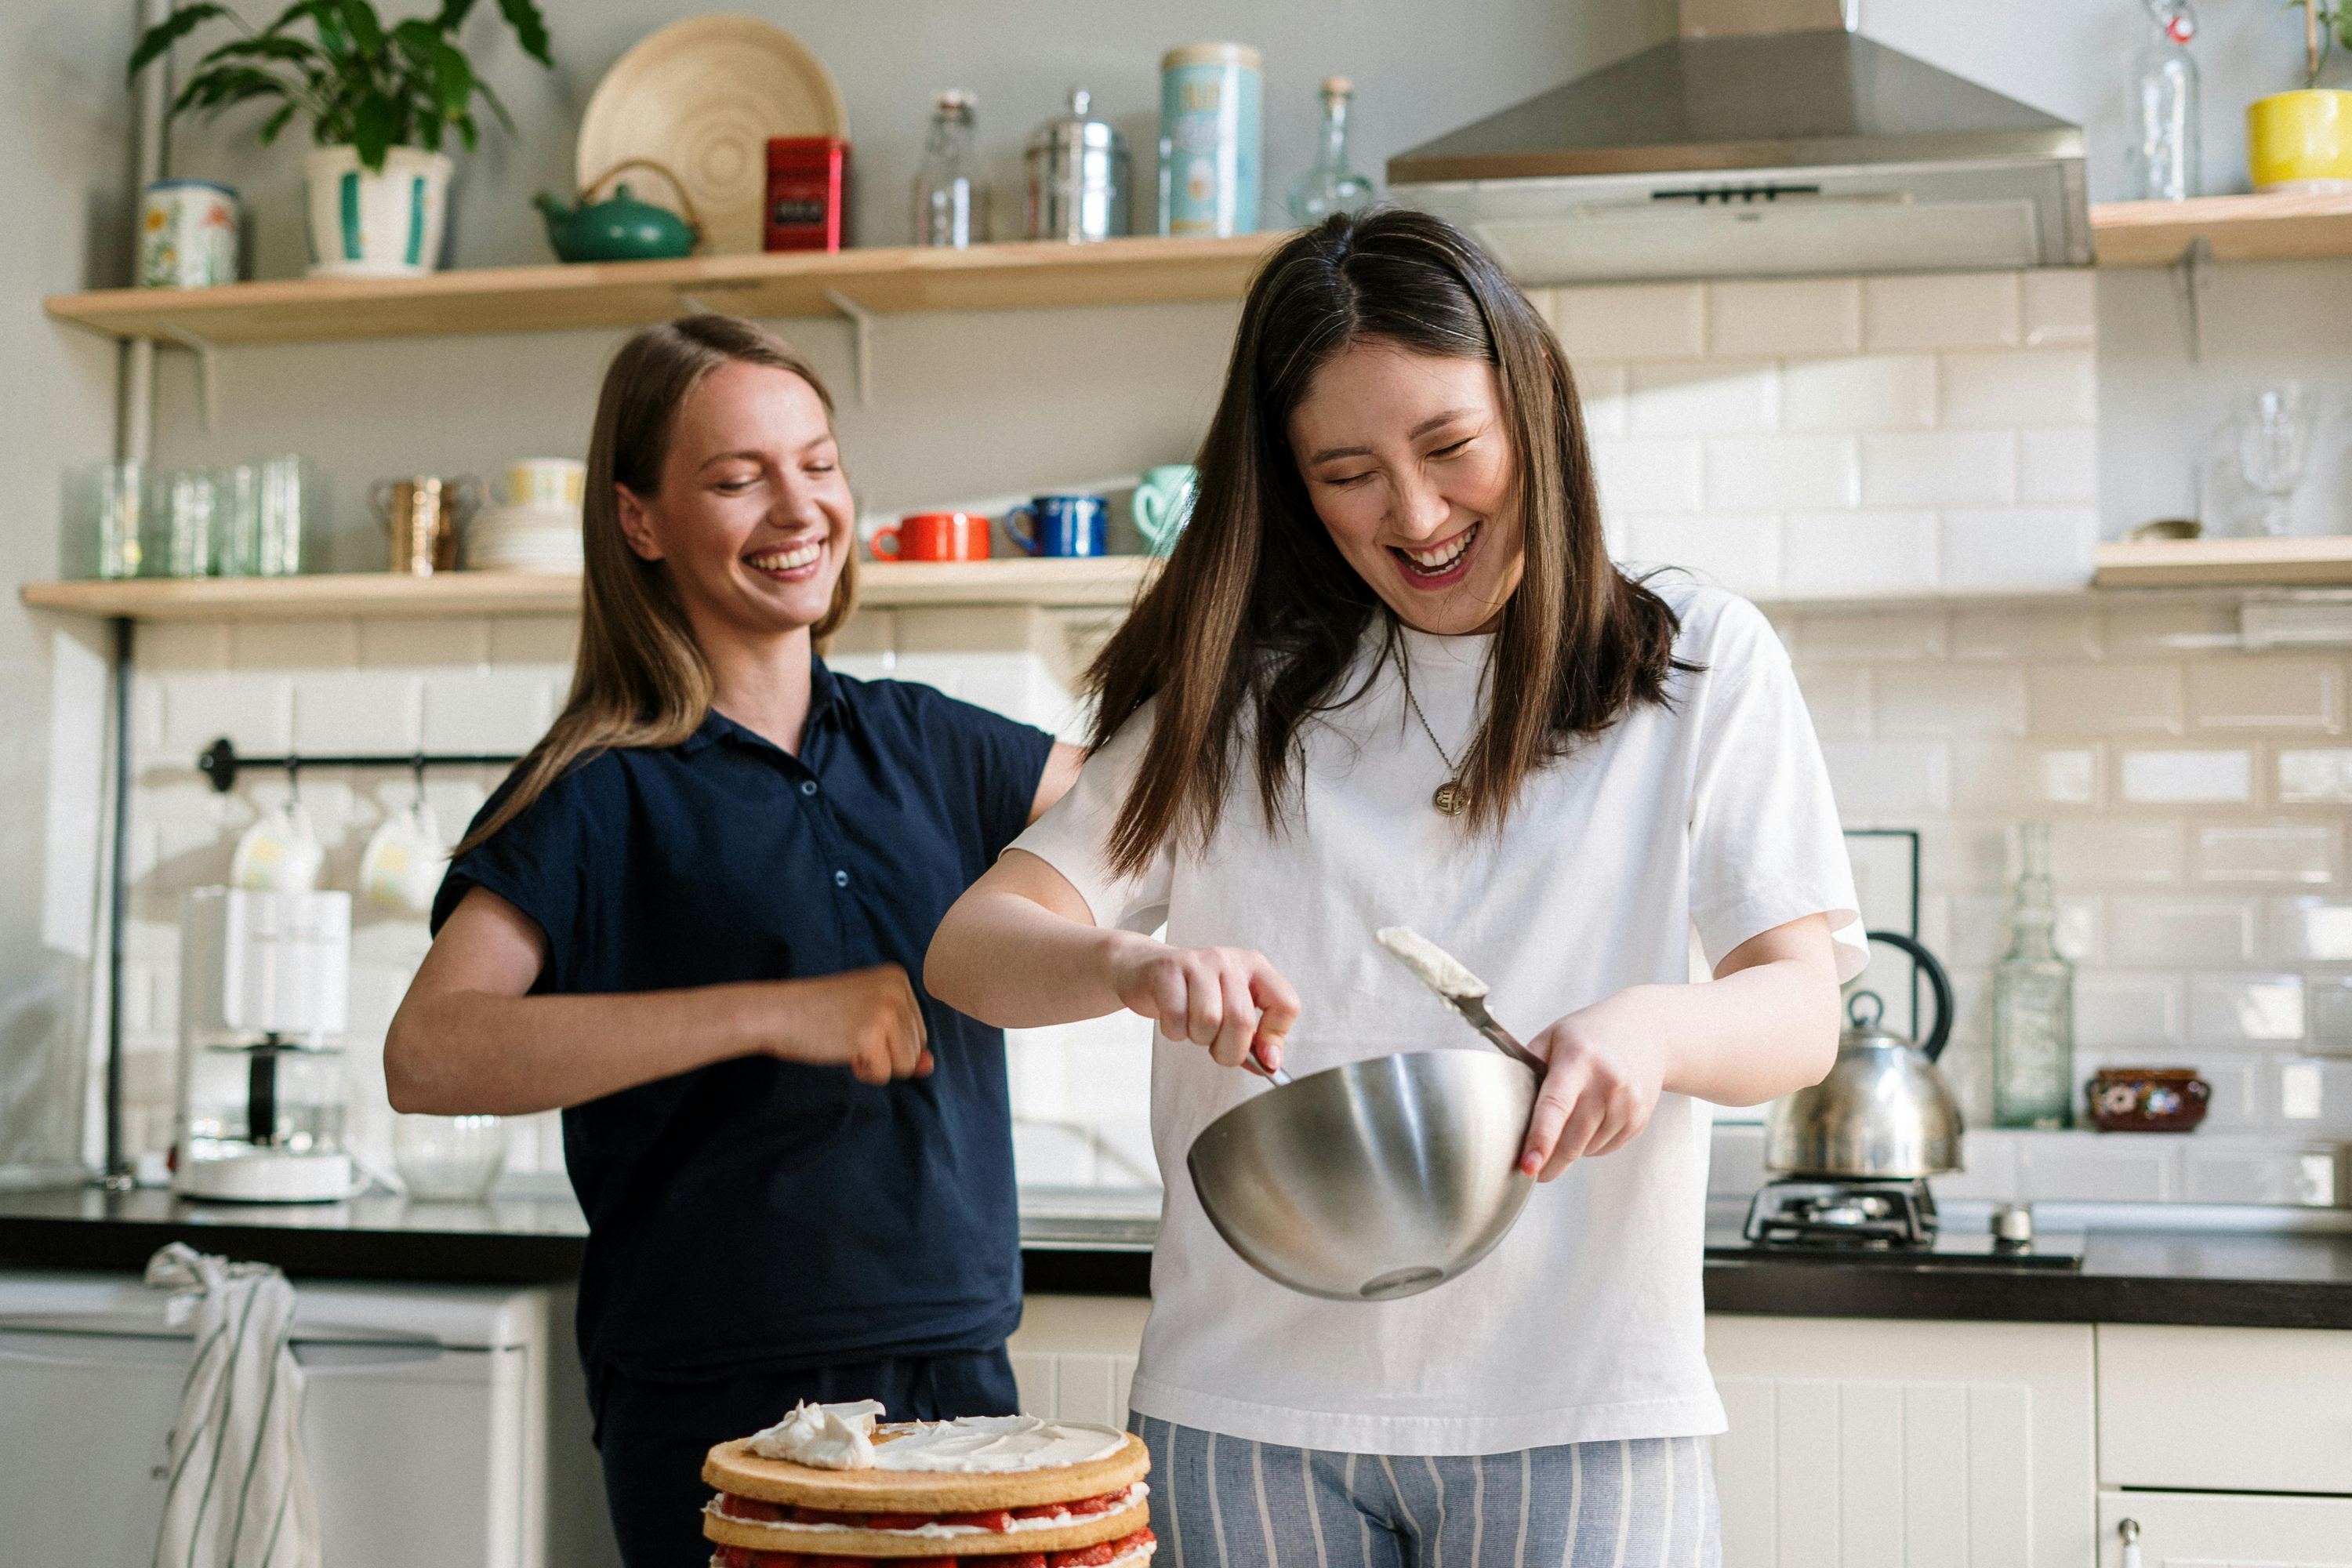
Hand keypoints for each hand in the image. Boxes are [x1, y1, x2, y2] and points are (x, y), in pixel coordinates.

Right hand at [773, 966, 931, 1084]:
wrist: (778, 1012)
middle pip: (916, 1048)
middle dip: (885, 1054)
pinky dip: (863, 1072)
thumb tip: (929, 1066)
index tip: (858, 1023)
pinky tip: (841, 1050)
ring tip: (848, 1041)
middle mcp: (897, 990)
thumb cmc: (821, 1015)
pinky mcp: (870, 1036)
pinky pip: (883, 1074)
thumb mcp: (869, 1018)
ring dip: (876, 1064)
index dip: (890, 1042)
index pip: (919, 1030)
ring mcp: (885, 1011)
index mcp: (898, 978)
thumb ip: (904, 1040)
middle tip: (850, 1033)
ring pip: (905, 1064)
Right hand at [1107, 937, 1301, 1071]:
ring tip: (1193, 1027)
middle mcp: (1229, 960)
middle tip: (1217, 1049)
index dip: (1276, 1037)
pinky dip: (1175, 1032)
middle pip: (1241, 1019)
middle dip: (1229, 1050)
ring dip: (1199, 1038)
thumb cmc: (1193, 994)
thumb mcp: (1230, 1009)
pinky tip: (1174, 1020)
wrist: (1143, 970)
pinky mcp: (1167, 970)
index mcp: (1255, 967)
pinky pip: (1176, 1018)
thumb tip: (1269, 1064)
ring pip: (1208, 1020)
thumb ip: (1253, 1037)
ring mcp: (1198, 962)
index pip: (1285, 1003)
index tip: (1264, 1058)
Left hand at [1520, 991, 1668, 1180]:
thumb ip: (1526, 1067)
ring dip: (1569, 1150)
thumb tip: (1499, 1103)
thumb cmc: (1590, 1035)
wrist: (1648, 1031)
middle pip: (1572, 1141)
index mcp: (1578, 1060)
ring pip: (1587, 1150)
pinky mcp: (1639, 1119)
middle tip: (1531, 1170)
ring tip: (1567, 1122)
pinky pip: (1605, 1148)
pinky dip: (1590, 1145)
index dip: (1540, 1140)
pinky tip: (1590, 1120)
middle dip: (1548, 1164)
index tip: (1528, 1167)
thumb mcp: (1553, 1037)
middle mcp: (1607, 1083)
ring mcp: (1628, 1104)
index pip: (1556, 1106)